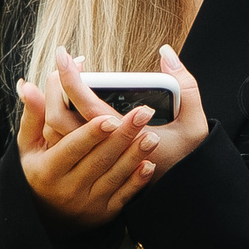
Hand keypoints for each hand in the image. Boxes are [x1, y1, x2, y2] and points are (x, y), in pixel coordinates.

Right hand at [18, 48, 181, 227]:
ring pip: (114, 176)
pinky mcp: (104, 213)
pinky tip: (150, 163)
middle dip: (122, 136)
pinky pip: (124, 196)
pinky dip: (138, 181)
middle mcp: (67, 189)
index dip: (91, 134)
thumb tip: (28, 85)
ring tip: (151, 135)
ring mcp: (88, 203)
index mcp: (48, 169)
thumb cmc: (39, 170)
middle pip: (98, 159)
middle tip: (143, 113)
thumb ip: (33, 115)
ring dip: (135, 156)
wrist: (45, 215)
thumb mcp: (29, 146)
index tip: (110, 117)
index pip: (72, 148)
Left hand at [36, 46, 207, 165]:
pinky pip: (61, 142)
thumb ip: (184, 85)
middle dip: (56, 85)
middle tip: (65, 63)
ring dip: (55, 102)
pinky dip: (58, 120)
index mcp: (125, 139)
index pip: (86, 105)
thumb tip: (166, 51)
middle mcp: (102, 152)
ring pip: (56, 131)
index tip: (64, 55)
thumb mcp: (193, 124)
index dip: (71, 78)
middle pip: (60, 117)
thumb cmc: (187, 161)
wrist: (180, 196)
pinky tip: (67, 102)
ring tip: (66, 79)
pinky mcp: (88, 164)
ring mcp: (92, 160)